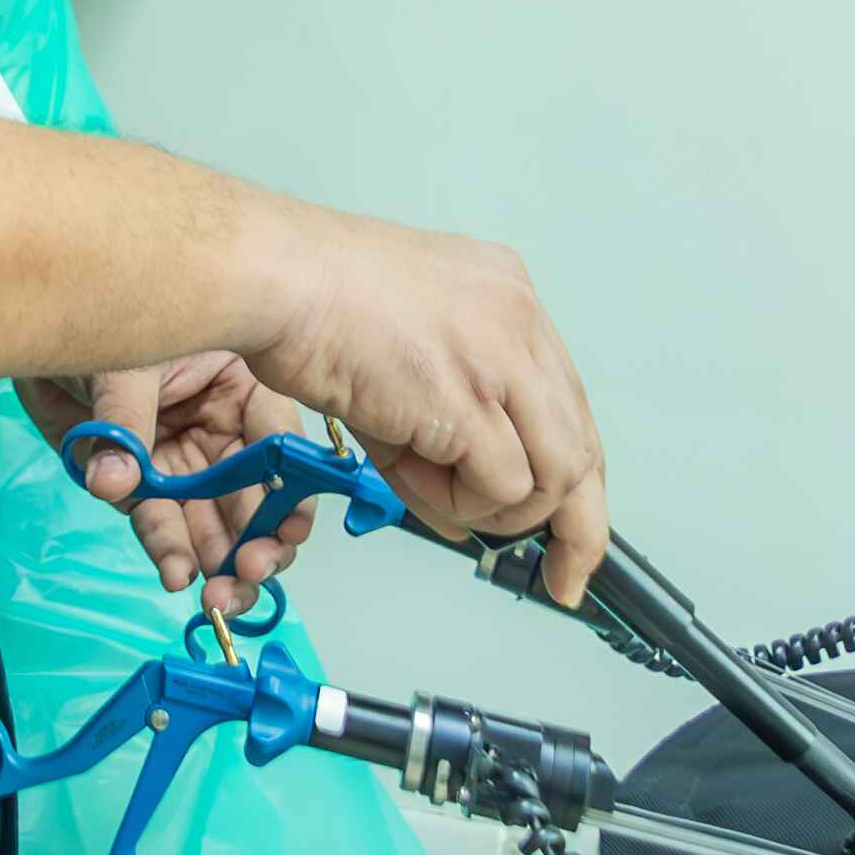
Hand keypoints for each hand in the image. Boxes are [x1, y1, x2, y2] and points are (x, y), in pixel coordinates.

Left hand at [25, 354, 322, 624]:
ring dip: (220, 563)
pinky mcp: (146, 485)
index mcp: (240, 387)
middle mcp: (222, 431)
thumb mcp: (122, 362)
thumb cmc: (98, 320)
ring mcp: (186, 462)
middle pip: (256, 496)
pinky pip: (162, 524)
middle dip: (258, 542)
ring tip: (218, 600)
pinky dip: (170, 552)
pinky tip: (177, 575)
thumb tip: (114, 486)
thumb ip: (123, 424)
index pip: (280, 446)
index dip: (291, 492)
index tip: (286, 532)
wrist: (38, 328)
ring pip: (215, 522)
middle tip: (247, 574)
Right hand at [227, 205, 607, 601]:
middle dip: (577, 526)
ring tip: (436, 495)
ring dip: (498, 511)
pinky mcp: (470, 400)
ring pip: (556, 475)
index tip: (565, 528)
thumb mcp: (403, 361)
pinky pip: (503, 487)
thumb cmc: (309, 304)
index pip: (566, 403)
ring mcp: (501, 357)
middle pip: (582, 444)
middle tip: (563, 577)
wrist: (272, 277)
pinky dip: (462, 505)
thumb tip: (466, 514)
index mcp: (505, 296)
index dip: (568, 475)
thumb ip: (444, 433)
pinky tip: (416, 479)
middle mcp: (519, 319)